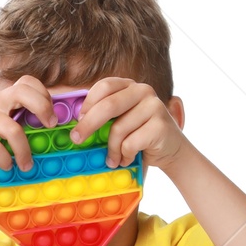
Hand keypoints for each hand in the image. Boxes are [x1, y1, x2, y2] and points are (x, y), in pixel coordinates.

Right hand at [0, 74, 60, 181]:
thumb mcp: (14, 134)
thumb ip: (29, 127)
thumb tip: (58, 131)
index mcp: (7, 99)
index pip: (27, 82)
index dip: (44, 96)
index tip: (53, 119)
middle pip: (20, 92)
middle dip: (41, 107)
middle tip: (50, 127)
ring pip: (11, 128)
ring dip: (23, 151)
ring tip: (26, 166)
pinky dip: (5, 160)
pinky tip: (7, 166)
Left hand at [74, 78, 191, 174]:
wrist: (170, 150)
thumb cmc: (139, 136)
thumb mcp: (120, 120)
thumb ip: (104, 116)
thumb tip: (75, 126)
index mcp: (130, 86)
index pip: (104, 86)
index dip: (88, 103)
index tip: (78, 120)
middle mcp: (143, 91)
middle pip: (108, 106)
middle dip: (88, 125)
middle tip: (77, 140)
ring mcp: (154, 106)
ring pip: (118, 129)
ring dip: (111, 149)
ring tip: (113, 159)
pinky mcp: (160, 125)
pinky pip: (130, 143)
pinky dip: (124, 155)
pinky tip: (127, 158)